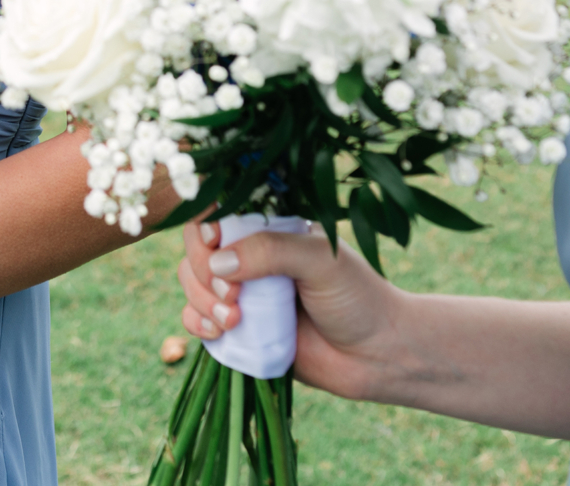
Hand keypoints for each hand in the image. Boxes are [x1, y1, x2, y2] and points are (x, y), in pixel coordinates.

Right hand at [177, 217, 404, 401]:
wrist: (378, 356)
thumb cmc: (358, 297)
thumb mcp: (320, 260)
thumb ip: (271, 251)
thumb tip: (218, 262)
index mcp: (270, 229)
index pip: (218, 213)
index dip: (205, 228)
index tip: (214, 245)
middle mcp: (251, 257)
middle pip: (196, 249)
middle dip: (204, 272)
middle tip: (234, 295)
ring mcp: (243, 293)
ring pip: (191, 283)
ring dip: (200, 300)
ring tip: (234, 321)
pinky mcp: (239, 330)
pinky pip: (197, 318)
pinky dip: (196, 322)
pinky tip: (217, 332)